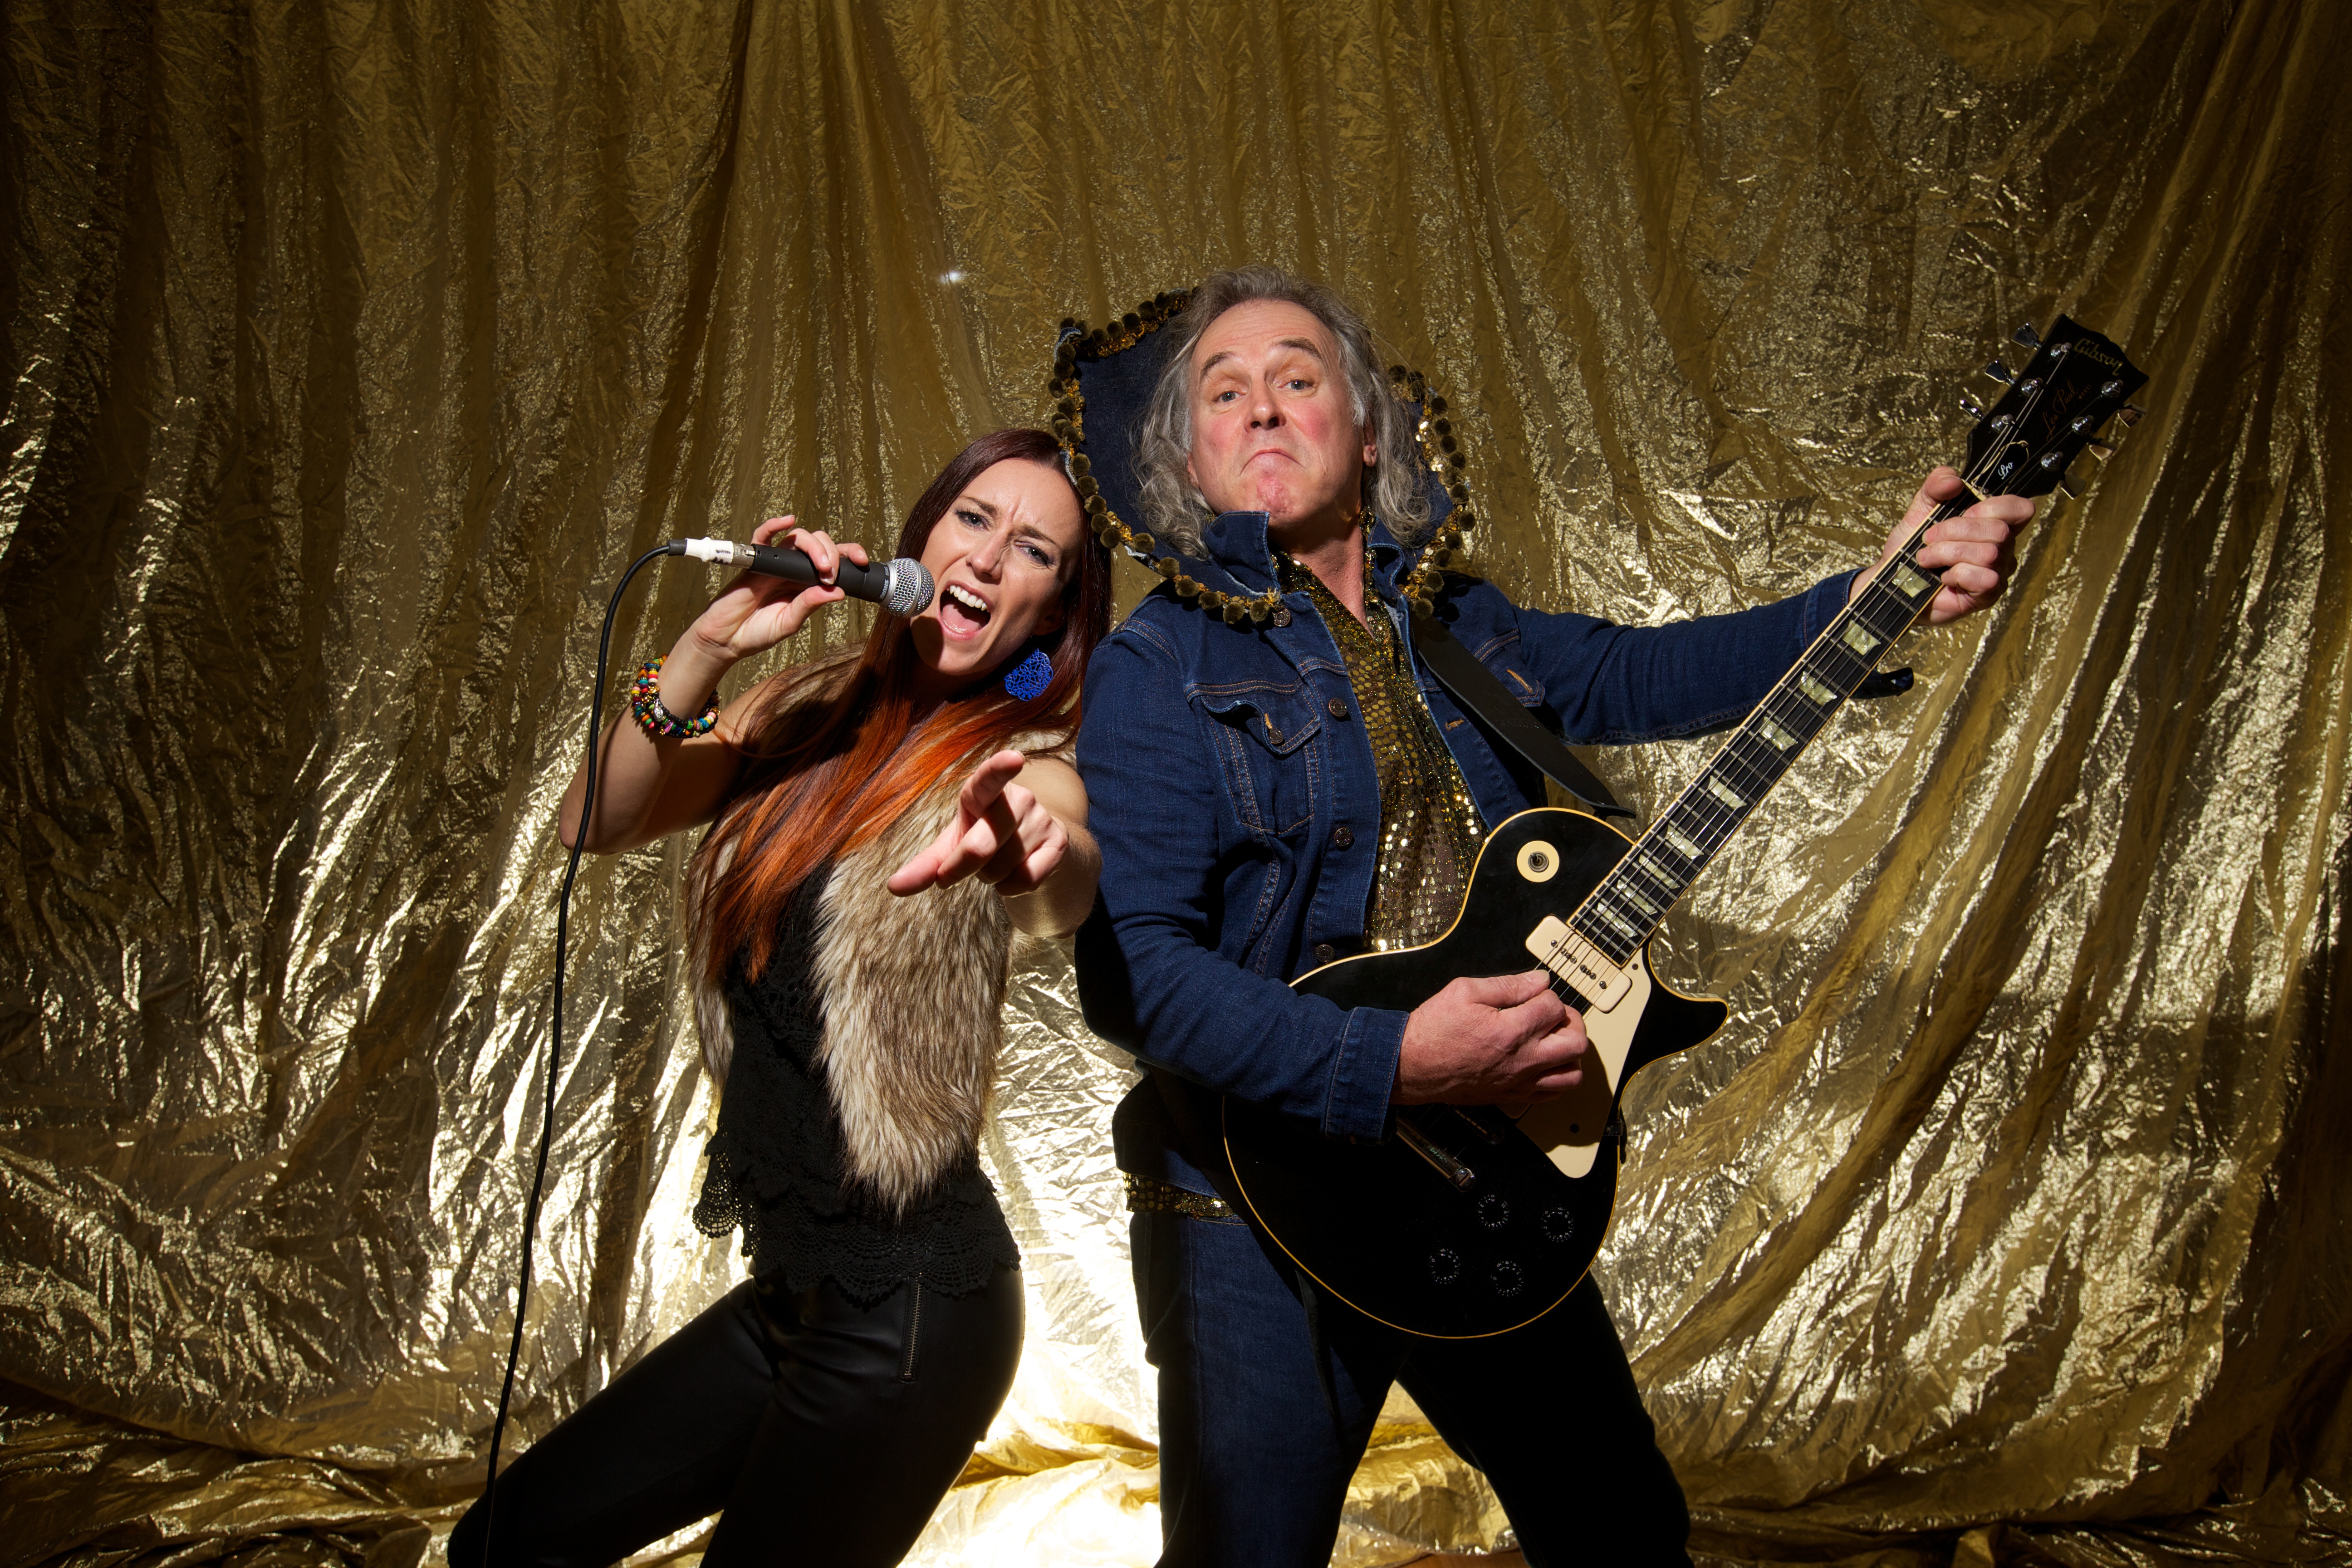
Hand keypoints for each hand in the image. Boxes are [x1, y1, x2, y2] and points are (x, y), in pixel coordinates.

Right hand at [686, 517, 873, 665]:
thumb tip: (836, 592)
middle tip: (831, 574)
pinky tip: (786, 521)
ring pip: (797, 539)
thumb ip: (809, 606)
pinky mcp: (755, 561)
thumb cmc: (756, 632)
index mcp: (807, 584)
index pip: (833, 562)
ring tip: (820, 564)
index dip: (849, 556)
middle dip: (832, 553)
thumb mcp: (788, 623)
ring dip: (814, 546)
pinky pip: (763, 536)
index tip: (862, 562)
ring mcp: (775, 564)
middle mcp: (793, 570)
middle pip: (818, 545)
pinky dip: (774, 525)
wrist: (726, 638)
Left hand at [887, 750, 1068, 896]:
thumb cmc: (982, 837)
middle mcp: (1017, 798)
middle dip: (961, 867)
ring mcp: (1041, 819)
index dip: (999, 768)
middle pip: (982, 845)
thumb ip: (925, 865)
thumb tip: (893, 887)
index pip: (990, 777)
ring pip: (1002, 868)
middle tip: (949, 875)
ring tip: (995, 862)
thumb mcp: (952, 846)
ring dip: (990, 877)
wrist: (1032, 848)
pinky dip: (1011, 887)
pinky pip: (1027, 879)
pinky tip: (1013, 874)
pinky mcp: (1059, 842)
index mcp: (983, 791)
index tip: (1013, 759)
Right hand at [1393, 971, 1587, 1104]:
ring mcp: (1519, 1082)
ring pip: (1572, 1073)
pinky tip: (1546, 1063)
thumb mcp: (1464, 991)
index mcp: (1511, 1030)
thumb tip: (1539, 980)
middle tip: (1554, 1014)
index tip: (1531, 993)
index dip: (1545, 994)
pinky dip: (1558, 1077)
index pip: (1554, 1007)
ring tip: (1554, 1039)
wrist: (1410, 1067)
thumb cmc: (1432, 1030)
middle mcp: (1522, 1060)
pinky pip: (1554, 1094)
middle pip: (1576, 1041)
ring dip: (1570, 1052)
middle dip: (1571, 1021)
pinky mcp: (1512, 1096)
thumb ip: (1508, 984)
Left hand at [1856, 467, 2035, 624]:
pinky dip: (1956, 574)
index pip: (2020, 508)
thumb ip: (1935, 487)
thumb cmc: (1913, 547)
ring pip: (1989, 554)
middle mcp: (2003, 548)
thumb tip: (1954, 480)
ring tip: (1927, 558)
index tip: (1963, 512)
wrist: (1896, 582)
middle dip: (1956, 531)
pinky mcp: (1987, 595)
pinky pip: (1984, 578)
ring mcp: (1998, 572)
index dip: (1993, 507)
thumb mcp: (1920, 510)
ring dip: (1948, 552)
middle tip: (1929, 538)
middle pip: (1999, 530)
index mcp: (1993, 523)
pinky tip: (1943, 577)